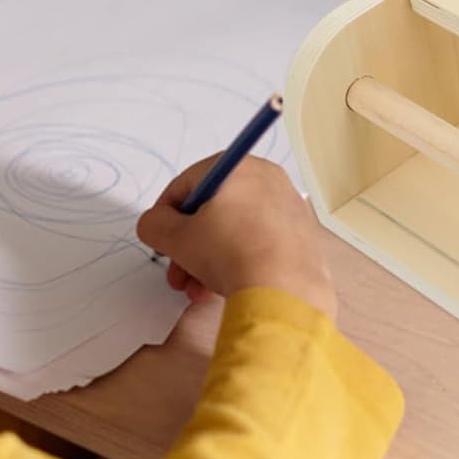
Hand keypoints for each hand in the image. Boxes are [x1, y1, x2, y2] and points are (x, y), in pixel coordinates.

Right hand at [135, 156, 336, 320]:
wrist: (286, 290)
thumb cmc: (228, 253)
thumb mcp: (176, 238)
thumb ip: (155, 224)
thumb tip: (156, 223)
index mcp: (238, 167)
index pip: (188, 183)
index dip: (165, 214)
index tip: (159, 240)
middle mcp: (268, 179)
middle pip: (213, 210)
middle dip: (188, 247)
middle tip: (177, 275)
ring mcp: (290, 207)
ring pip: (235, 230)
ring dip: (209, 261)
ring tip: (197, 291)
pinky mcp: (304, 236)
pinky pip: (260, 243)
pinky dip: (240, 261)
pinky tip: (227, 289)